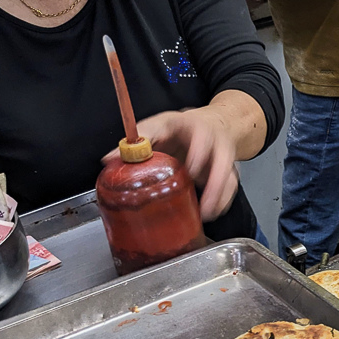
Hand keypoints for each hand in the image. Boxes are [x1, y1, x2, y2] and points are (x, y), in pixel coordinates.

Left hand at [104, 107, 238, 221]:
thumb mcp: (158, 127)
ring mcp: (223, 155)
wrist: (213, 124)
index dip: (197, 153)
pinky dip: (222, 201)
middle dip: (214, 179)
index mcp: (191, 125)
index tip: (191, 170)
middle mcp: (213, 139)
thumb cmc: (180, 128)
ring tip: (206, 214)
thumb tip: (107, 160)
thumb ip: (136, 142)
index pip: (198, 135)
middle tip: (200, 197)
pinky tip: (210, 212)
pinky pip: (231, 186)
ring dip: (219, 194)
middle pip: (221, 158)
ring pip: (228, 174)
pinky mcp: (230, 169)